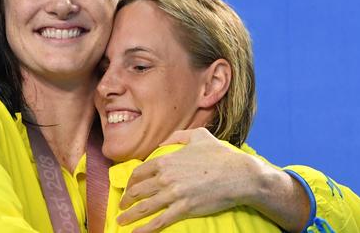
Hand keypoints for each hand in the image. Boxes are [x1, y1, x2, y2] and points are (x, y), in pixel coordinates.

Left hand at [117, 128, 308, 232]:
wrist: (238, 175)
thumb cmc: (220, 155)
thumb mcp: (198, 137)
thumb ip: (177, 137)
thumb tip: (163, 143)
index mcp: (166, 160)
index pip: (140, 172)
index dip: (130, 182)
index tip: (128, 187)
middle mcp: (166, 177)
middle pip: (138, 190)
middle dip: (126, 199)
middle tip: (121, 205)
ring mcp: (174, 194)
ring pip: (145, 207)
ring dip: (130, 215)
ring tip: (121, 221)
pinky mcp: (184, 208)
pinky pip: (160, 221)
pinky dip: (146, 228)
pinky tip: (136, 232)